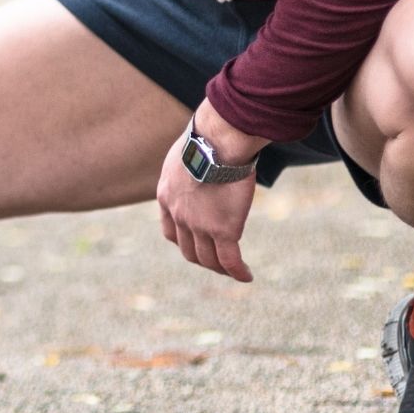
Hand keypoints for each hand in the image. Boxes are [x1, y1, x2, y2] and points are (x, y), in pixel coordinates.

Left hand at [155, 102, 267, 283]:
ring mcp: (199, 225)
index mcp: (166, 196)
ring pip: (208, 259)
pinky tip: (247, 276)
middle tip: (218, 262)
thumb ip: (193, 161)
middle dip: (202, 259)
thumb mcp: (188, 149)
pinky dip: (237, 272)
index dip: (183, 240)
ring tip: (233, 271)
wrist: (217, 140)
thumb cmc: (208, 136)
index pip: (170, 230)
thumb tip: (207, 151)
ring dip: (220, 268)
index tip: (195, 242)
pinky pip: (230, 260)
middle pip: (188, 249)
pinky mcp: (222, 229)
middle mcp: (178, 215)